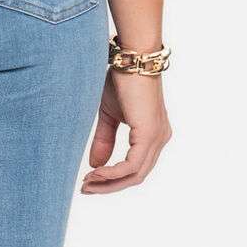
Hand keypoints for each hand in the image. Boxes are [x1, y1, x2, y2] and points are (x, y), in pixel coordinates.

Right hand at [80, 68, 171, 192]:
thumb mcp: (108, 114)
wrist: (130, 58)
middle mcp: (160, 139)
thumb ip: (105, 139)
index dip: (112, 178)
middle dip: (109, 185)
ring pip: (135, 175)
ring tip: (87, 183)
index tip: (89, 181)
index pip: (135, 166)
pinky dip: (113, 173)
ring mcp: (157, 138)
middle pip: (136, 176)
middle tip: (86, 188)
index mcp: (153, 134)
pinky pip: (132, 166)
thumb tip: (95, 166)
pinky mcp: (149, 135)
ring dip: (109, 182)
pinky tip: (96, 173)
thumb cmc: (121, 79)